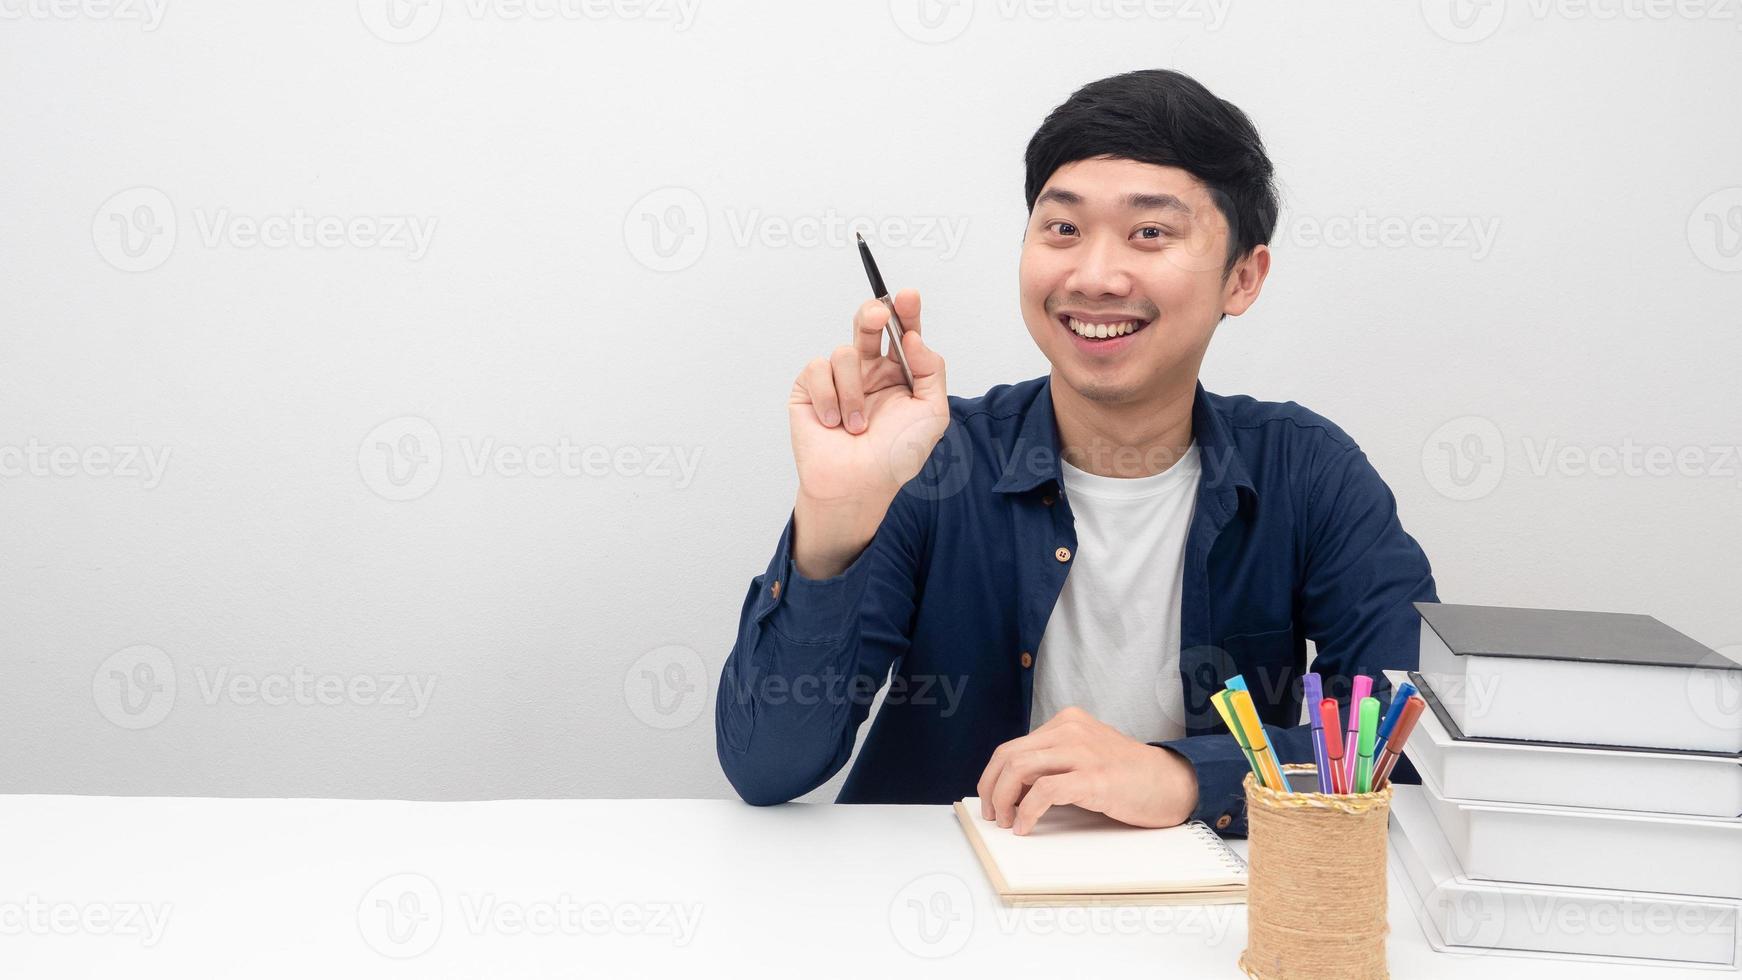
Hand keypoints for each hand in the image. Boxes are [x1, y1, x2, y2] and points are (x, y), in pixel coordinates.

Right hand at [787, 289, 948, 578]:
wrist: (857, 484)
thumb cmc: (895, 456)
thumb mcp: (932, 413)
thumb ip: (931, 369)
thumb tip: (912, 337)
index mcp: (899, 374)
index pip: (903, 334)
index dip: (906, 312)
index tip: (909, 297)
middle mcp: (868, 372)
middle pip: (868, 325)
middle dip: (873, 314)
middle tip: (878, 314)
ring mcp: (838, 380)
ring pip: (844, 353)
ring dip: (853, 393)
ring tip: (857, 425)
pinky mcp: (810, 389)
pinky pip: (817, 370)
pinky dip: (828, 399)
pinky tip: (833, 423)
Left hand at [976, 706, 1198, 835]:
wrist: (1172, 782)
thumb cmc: (1129, 775)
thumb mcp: (1087, 754)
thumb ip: (1055, 760)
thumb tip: (1013, 787)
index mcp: (1067, 722)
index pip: (1013, 746)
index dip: (993, 775)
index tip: (990, 798)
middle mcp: (1071, 730)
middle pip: (1009, 755)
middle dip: (991, 787)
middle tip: (992, 814)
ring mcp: (1083, 752)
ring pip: (1020, 769)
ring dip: (1004, 800)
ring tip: (1007, 822)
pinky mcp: (1094, 778)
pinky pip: (1044, 791)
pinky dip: (1027, 811)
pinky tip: (1026, 826)